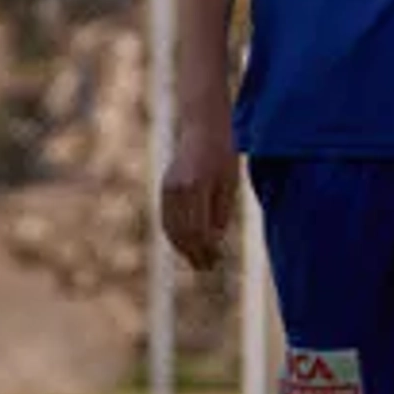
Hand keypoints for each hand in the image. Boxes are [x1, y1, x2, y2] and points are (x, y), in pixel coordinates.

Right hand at [160, 105, 242, 272]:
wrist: (202, 126)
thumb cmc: (222, 153)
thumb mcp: (228, 183)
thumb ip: (220, 213)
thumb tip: (212, 241)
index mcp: (197, 187)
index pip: (199, 230)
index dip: (207, 250)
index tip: (217, 261)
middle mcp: (178, 189)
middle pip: (183, 233)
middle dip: (195, 253)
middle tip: (207, 267)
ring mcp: (168, 188)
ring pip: (171, 228)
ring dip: (183, 248)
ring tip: (197, 260)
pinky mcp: (164, 187)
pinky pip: (166, 218)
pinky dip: (175, 234)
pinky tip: (186, 243)